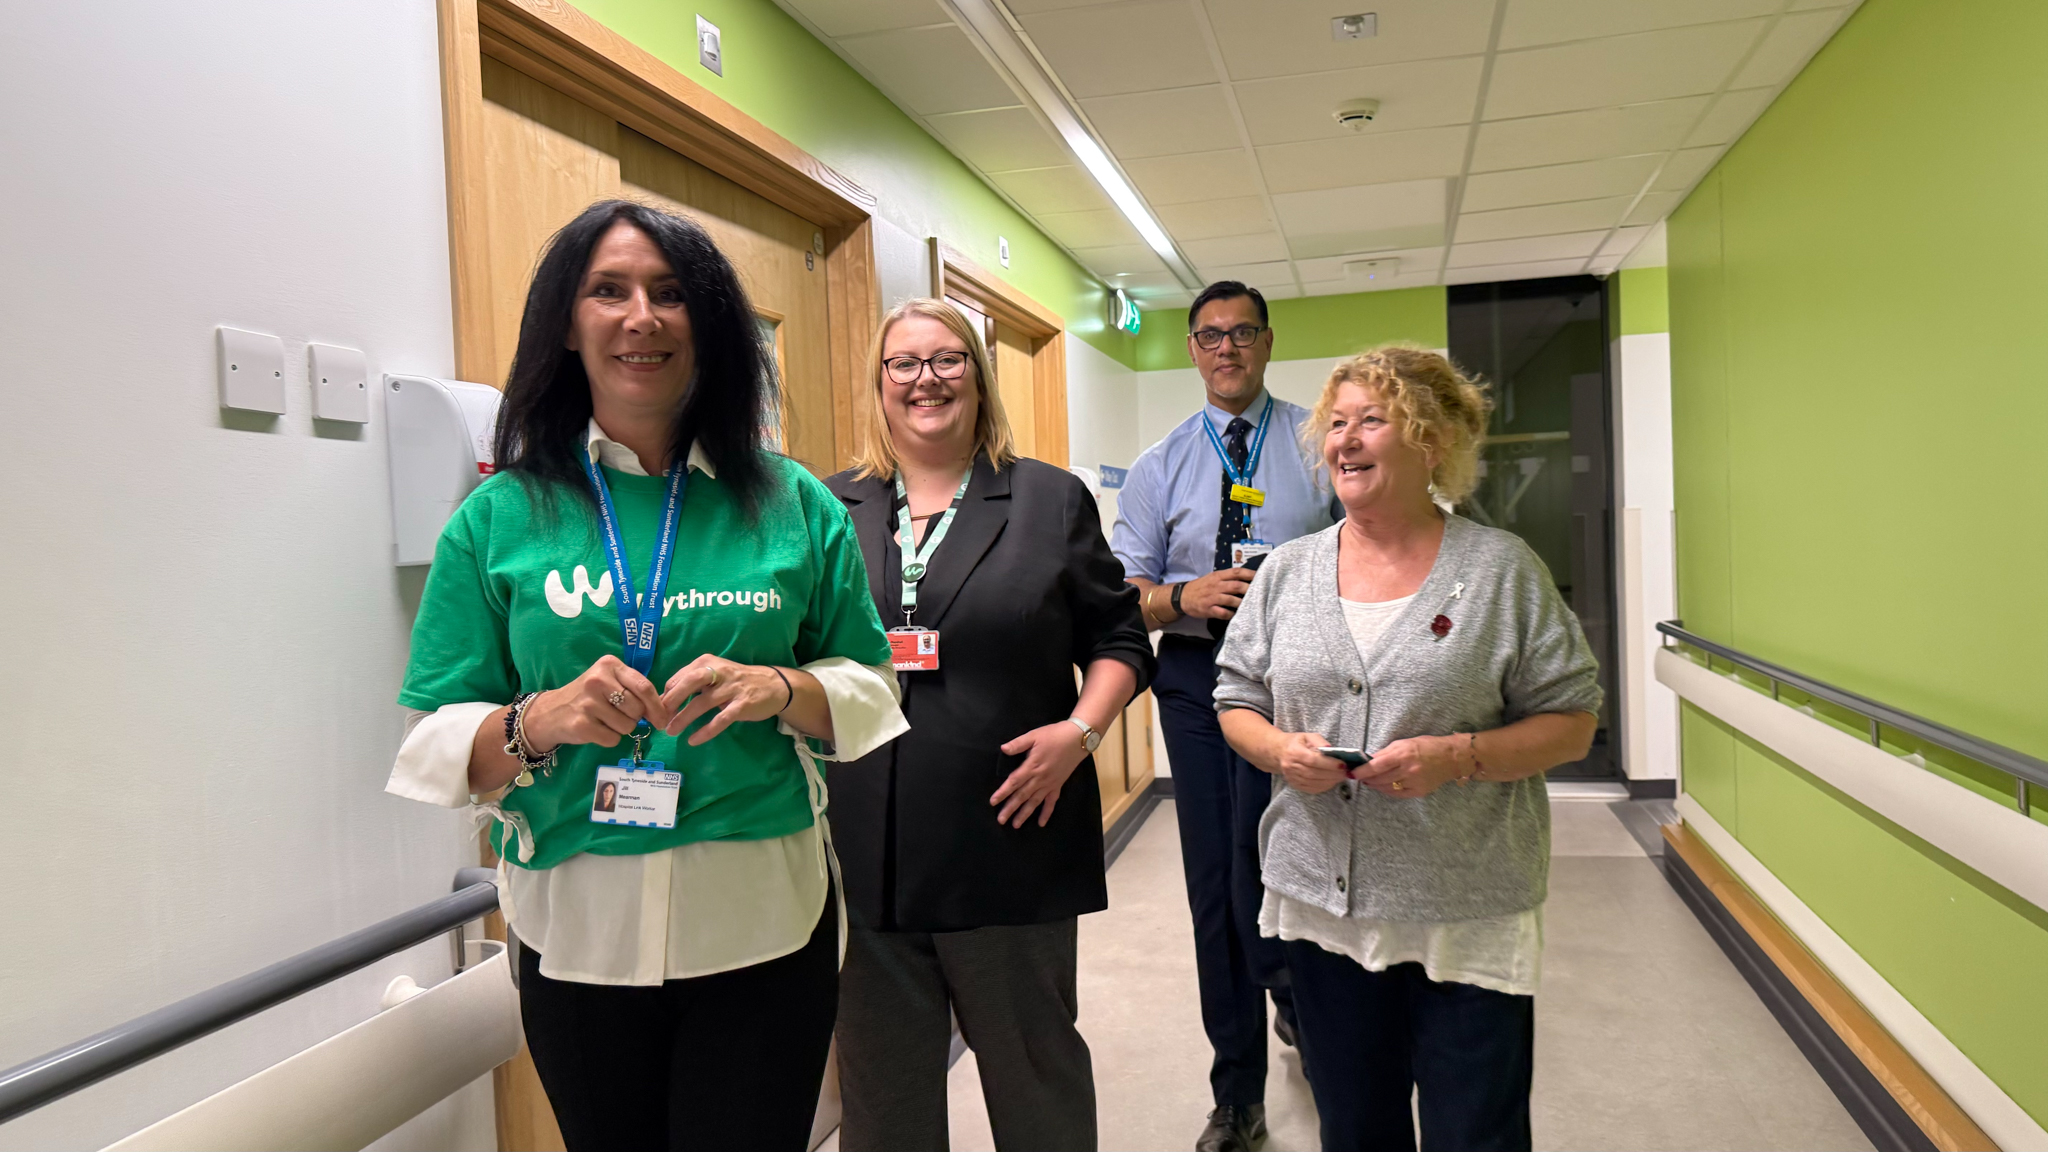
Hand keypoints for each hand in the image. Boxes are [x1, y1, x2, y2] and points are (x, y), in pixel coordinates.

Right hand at [522, 655, 672, 751]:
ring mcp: (588, 702)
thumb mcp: (609, 682)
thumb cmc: (588, 697)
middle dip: (634, 718)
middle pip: (637, 709)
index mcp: (609, 665)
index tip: (662, 720)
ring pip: (627, 726)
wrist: (550, 712)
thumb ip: (634, 690)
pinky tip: (596, 729)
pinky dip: (609, 739)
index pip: (644, 687)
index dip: (657, 707)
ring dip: (621, 729)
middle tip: (618, 715)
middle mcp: (597, 680)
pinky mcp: (581, 724)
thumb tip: (664, 713)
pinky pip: (613, 739)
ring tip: (604, 720)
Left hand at [659, 655, 791, 745]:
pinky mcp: (742, 704)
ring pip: (703, 703)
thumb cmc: (737, 681)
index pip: (680, 677)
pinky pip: (721, 719)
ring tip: (671, 731)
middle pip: (689, 683)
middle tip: (660, 717)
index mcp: (707, 662)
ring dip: (684, 718)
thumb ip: (693, 683)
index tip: (658, 710)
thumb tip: (665, 700)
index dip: (667, 694)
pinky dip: (706, 731)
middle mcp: (719, 672)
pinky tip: (694, 740)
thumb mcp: (715, 674)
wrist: (774, 685)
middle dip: (672, 700)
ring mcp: (731, 688)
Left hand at [992, 722, 1089, 827]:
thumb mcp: (1034, 735)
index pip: (1014, 782)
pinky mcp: (1058, 785)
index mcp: (1032, 766)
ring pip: (1034, 802)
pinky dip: (1046, 813)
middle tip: (1001, 820)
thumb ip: (1018, 744)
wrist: (1078, 740)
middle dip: (1010, 808)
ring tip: (1015, 825)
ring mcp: (1049, 784)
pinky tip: (1041, 823)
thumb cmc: (1054, 735)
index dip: (1003, 792)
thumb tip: (1003, 749)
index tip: (993, 802)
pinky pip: (1051, 802)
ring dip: (1025, 814)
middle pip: (1022, 796)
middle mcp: (1040, 778)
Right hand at [1179, 567, 1254, 619]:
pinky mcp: (1208, 609)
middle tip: (1260, 593)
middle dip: (1249, 589)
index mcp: (1218, 576)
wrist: (1182, 596)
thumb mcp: (1212, 578)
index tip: (1260, 576)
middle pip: (1236, 586)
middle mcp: (1216, 585)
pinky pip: (1222, 613)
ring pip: (1231, 600)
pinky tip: (1236, 615)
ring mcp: (1212, 598)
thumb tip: (1246, 578)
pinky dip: (1231, 614)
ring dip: (1242, 603)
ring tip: (1251, 606)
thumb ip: (1227, 578)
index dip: (1249, 574)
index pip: (1236, 572)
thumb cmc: (1201, 587)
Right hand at [1270, 731, 1351, 794]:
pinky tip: (1332, 781)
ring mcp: (1292, 777)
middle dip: (1333, 774)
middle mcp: (1291, 766)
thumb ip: (1319, 741)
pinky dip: (1324, 786)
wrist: (1278, 752)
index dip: (1329, 764)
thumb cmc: (1296, 743)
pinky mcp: (1295, 785)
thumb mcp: (1307, 736)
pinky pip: (1311, 789)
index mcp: (1294, 752)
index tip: (1342, 764)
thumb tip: (1331, 749)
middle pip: (1314, 773)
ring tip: (1341, 776)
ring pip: (1314, 783)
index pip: (1313, 760)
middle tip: (1345, 772)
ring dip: (1330, 781)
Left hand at [1353, 735, 1463, 798]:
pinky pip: (1398, 794)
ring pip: (1387, 788)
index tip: (1353, 773)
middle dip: (1367, 779)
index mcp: (1403, 755)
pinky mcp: (1419, 791)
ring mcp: (1414, 782)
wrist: (1452, 757)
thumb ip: (1386, 752)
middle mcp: (1408, 770)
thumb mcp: (1404, 743)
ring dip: (1375, 785)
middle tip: (1360, 777)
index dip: (1362, 771)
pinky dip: (1388, 791)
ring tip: (1370, 782)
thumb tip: (1369, 760)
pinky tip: (1383, 787)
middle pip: (1380, 778)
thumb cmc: (1427, 746)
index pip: (1376, 766)